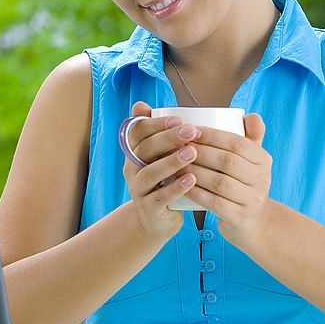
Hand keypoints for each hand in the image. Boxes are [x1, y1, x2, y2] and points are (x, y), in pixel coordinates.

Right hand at [122, 101, 199, 237]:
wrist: (158, 220)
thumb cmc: (165, 180)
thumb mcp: (161, 156)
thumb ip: (159, 132)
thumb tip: (142, 103)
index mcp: (135, 151)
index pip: (138, 131)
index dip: (157, 123)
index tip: (180, 119)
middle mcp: (131, 168)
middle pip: (145, 149)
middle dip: (169, 138)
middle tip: (191, 131)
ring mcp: (138, 189)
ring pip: (150, 173)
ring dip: (172, 161)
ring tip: (193, 153)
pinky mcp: (148, 209)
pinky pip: (160, 197)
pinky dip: (176, 188)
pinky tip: (191, 180)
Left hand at [180, 113, 272, 246]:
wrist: (255, 223)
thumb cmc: (246, 184)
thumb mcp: (254, 161)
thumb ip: (252, 137)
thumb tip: (250, 115)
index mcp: (263, 160)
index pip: (238, 143)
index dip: (214, 135)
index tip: (192, 130)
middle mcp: (262, 179)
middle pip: (227, 161)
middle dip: (201, 151)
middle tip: (179, 146)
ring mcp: (252, 200)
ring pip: (219, 182)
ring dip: (195, 171)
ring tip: (176, 164)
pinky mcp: (240, 218)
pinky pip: (215, 203)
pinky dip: (197, 193)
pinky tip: (182, 186)